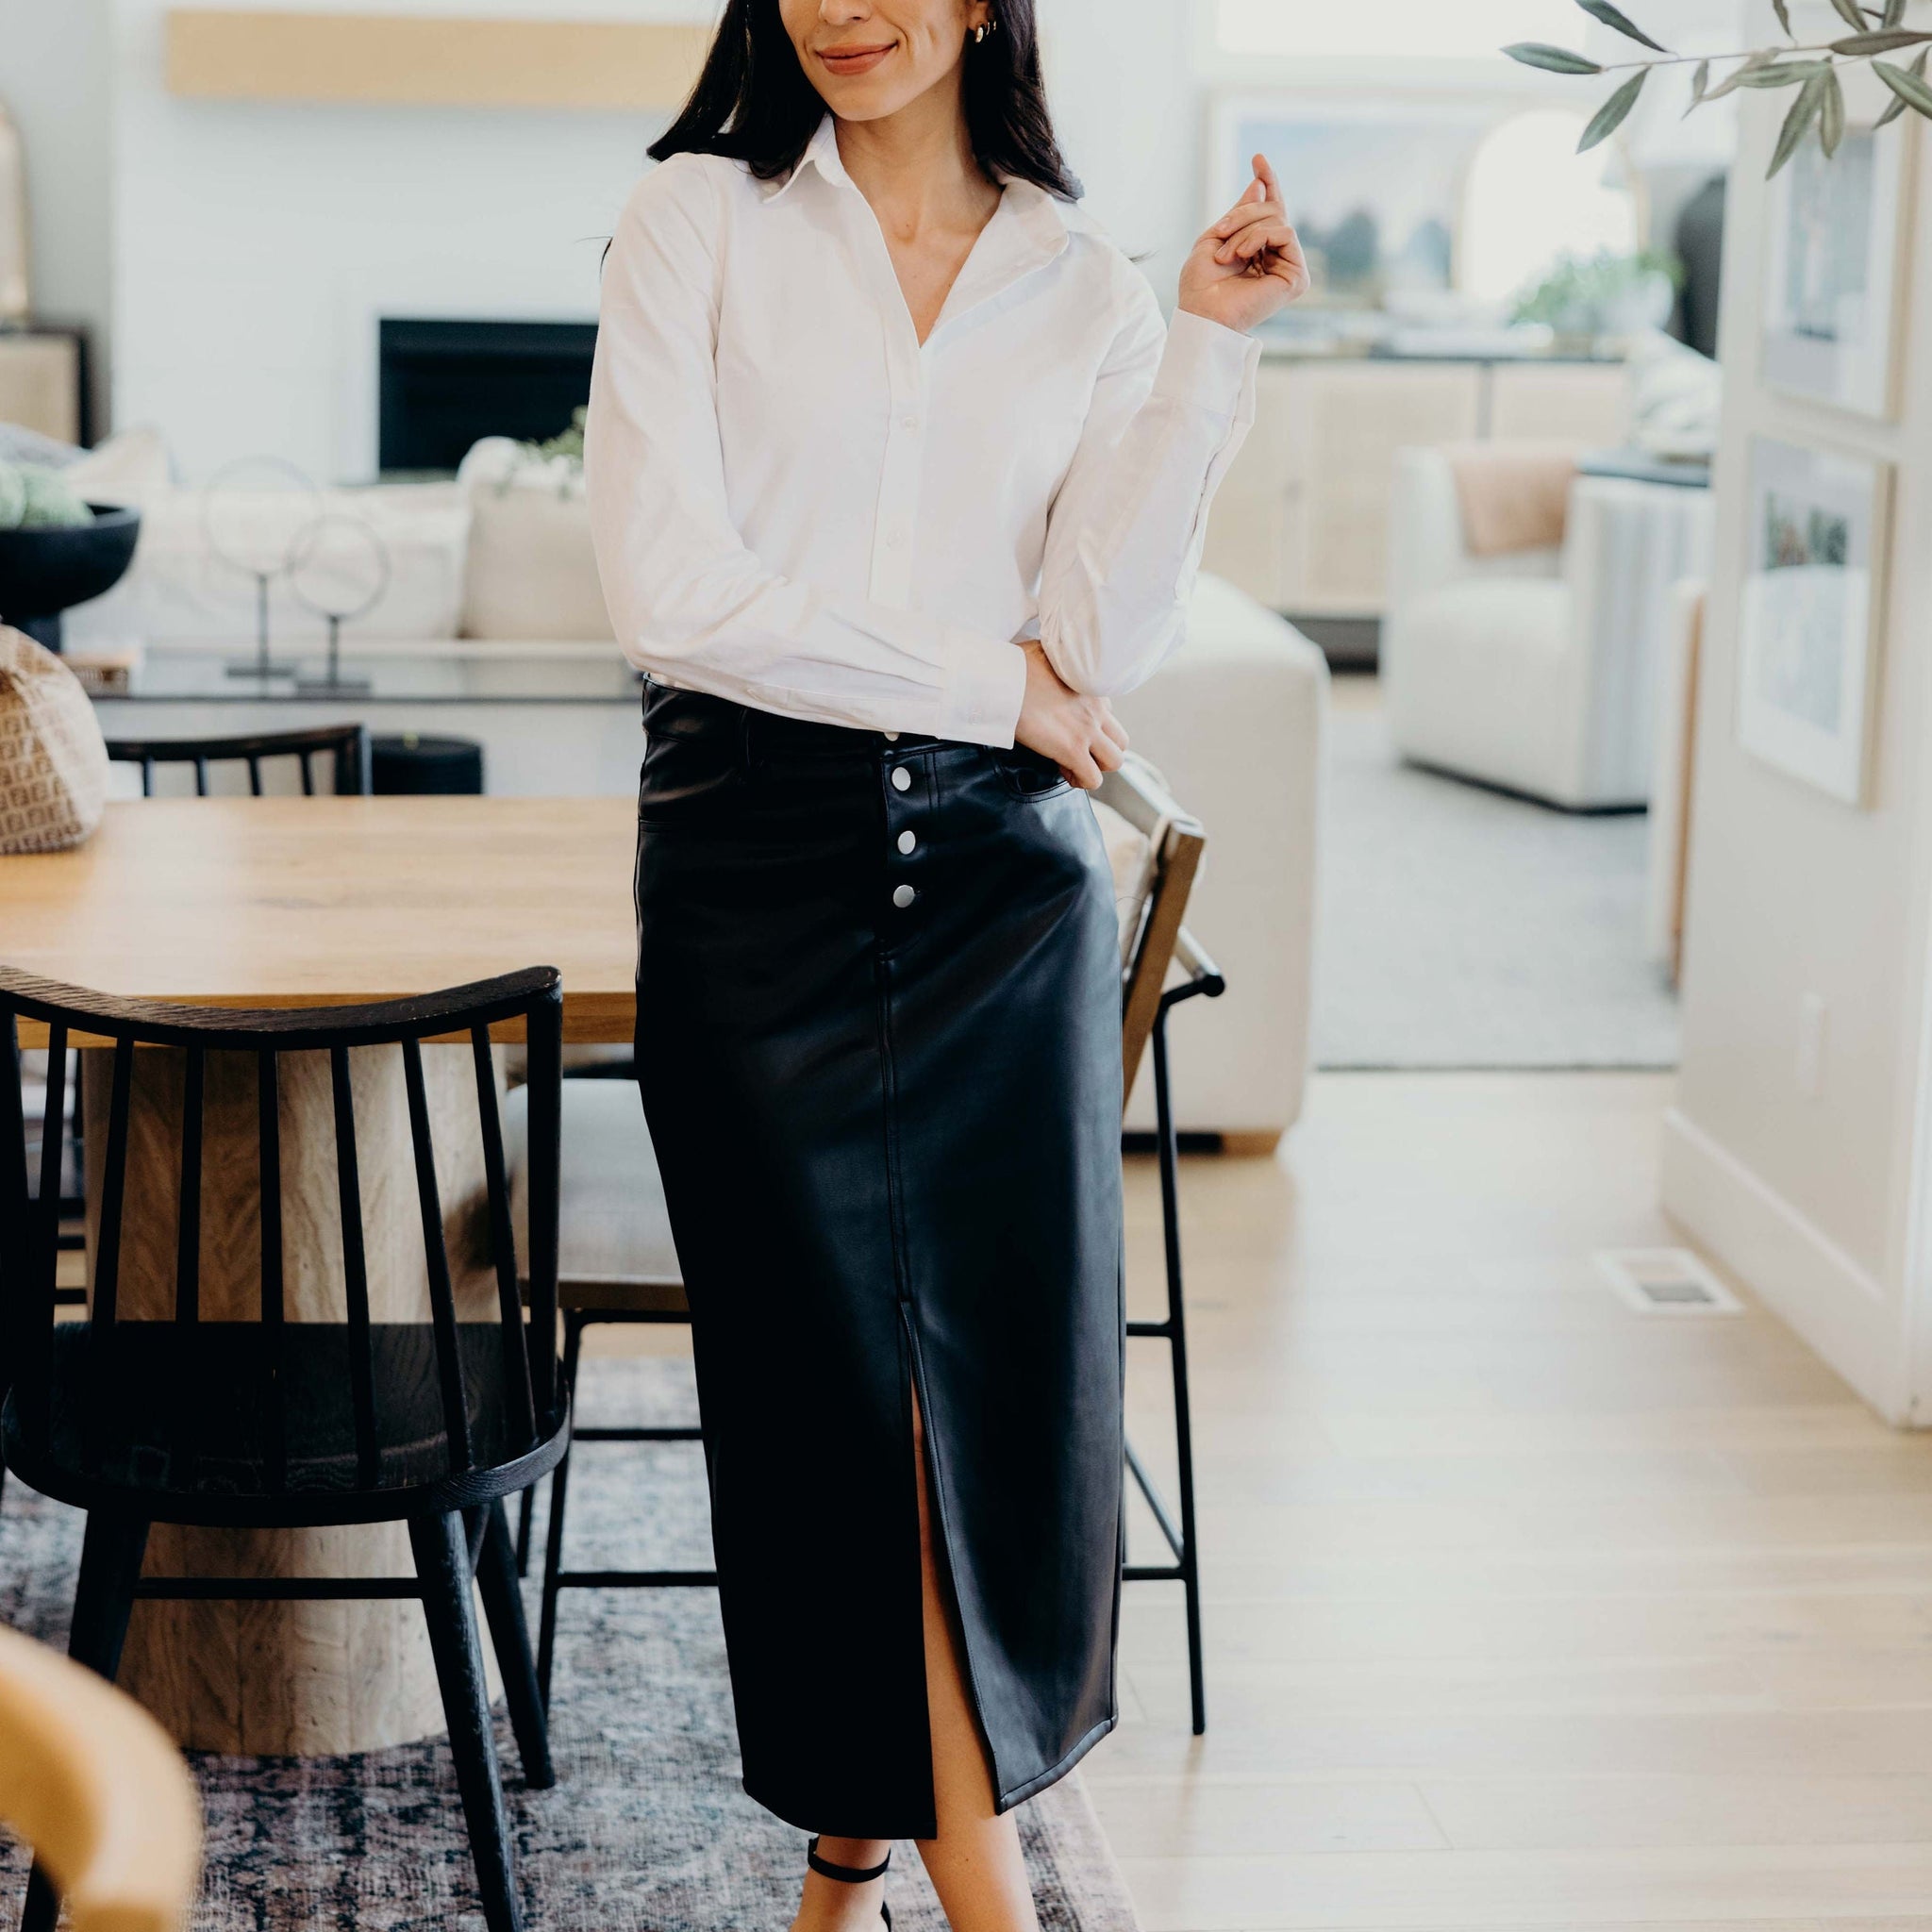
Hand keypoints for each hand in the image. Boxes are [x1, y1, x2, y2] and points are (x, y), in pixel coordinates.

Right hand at [1014, 640, 1127, 789]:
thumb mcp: (1043, 651)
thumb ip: (1054, 657)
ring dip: (1097, 767)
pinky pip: (1093, 778)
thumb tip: (1045, 657)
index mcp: (1091, 686)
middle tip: (1080, 752)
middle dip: (1104, 751)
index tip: (1071, 728)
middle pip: (1121, 740)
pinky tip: (1062, 771)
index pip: (1109, 712)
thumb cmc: (1014, 664)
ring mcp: (1087, 730)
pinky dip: (1080, 780)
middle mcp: (1096, 710)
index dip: (1093, 725)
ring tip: (1073, 765)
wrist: (1002, 679)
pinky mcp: (1072, 749)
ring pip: (1115, 761)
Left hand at [1177, 154, 1308, 335]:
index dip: (1267, 183)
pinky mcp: (1297, 277)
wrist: (1202, 313)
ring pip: (1277, 219)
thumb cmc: (1201, 285)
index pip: (1269, 211)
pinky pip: (1285, 233)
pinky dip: (1260, 237)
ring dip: (1245, 230)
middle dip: (1242, 213)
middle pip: (1272, 210)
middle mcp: (1276, 257)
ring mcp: (1288, 266)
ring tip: (1228, 254)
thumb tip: (1260, 184)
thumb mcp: (1215, 237)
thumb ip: (1240, 212)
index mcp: (1257, 250)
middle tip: (1220, 231)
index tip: (1257, 158)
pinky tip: (1244, 256)